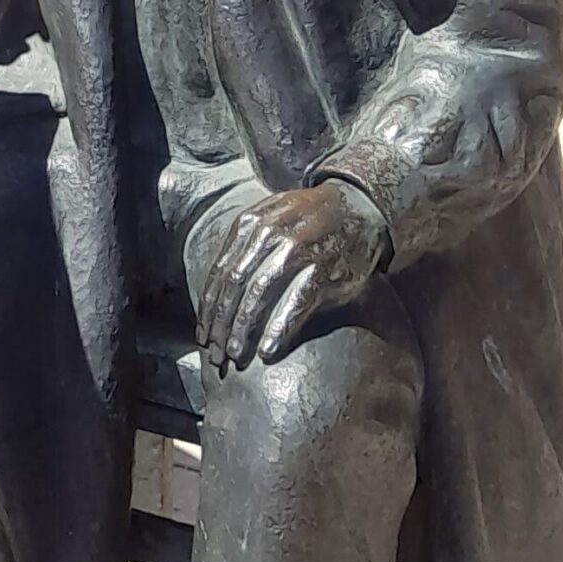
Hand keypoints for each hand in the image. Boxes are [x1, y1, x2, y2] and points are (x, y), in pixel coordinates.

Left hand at [197, 182, 389, 372]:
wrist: (360, 207)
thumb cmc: (309, 220)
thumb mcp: (270, 219)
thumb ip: (242, 247)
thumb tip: (214, 291)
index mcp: (249, 225)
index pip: (219, 272)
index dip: (208, 308)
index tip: (202, 335)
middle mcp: (268, 235)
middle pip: (234, 286)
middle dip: (220, 323)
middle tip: (214, 354)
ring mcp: (296, 251)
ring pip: (258, 296)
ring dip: (243, 329)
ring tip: (235, 355)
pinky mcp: (323, 270)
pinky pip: (295, 304)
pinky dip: (278, 329)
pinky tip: (266, 351)